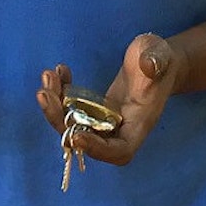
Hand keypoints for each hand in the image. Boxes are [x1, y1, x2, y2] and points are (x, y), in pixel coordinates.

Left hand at [35, 34, 185, 167]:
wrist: (155, 59)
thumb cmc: (161, 59)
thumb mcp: (160, 55)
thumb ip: (156, 61)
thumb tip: (149, 64)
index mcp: (140, 123)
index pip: (119, 150)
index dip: (97, 149)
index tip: (76, 134)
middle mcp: (120, 128)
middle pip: (87, 140)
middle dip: (60, 120)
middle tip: (44, 94)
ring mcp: (105, 120)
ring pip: (73, 125)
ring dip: (55, 105)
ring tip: (48, 76)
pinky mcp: (95, 109)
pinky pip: (72, 109)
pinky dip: (61, 92)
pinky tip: (61, 71)